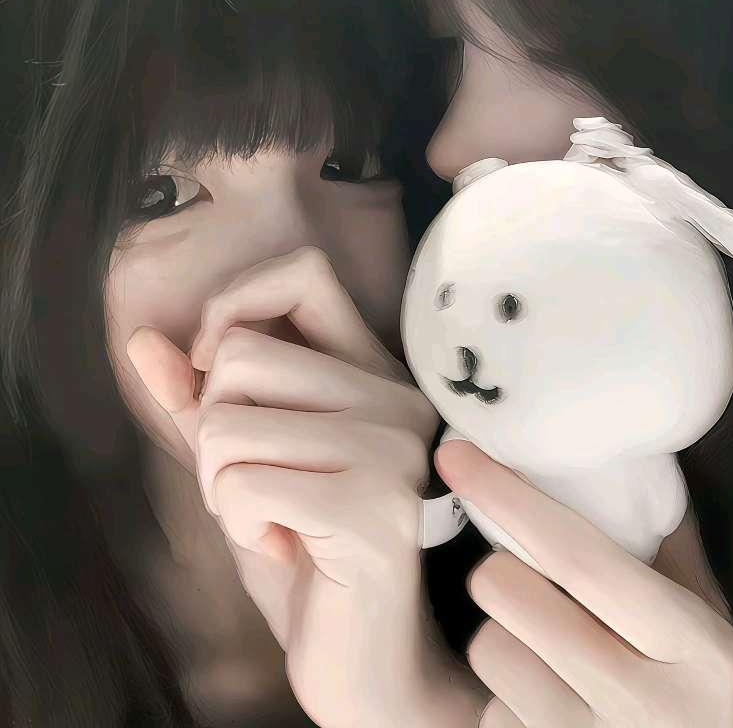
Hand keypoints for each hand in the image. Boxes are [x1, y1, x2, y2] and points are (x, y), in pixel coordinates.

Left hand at [128, 246, 485, 727]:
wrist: (368, 653)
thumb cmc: (308, 550)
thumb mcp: (248, 461)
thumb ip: (199, 400)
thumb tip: (142, 340)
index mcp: (374, 374)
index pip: (303, 274)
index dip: (237, 304)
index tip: (218, 369)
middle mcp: (396, 398)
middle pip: (241, 356)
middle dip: (213, 431)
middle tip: (257, 483)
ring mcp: (392, 449)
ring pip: (229, 423)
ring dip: (223, 486)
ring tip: (277, 519)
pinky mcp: (372, 505)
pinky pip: (242, 483)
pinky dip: (241, 523)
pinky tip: (290, 546)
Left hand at [437, 440, 732, 727]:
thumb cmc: (703, 707)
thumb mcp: (710, 632)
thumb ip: (670, 552)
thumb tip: (629, 465)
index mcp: (694, 646)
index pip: (579, 554)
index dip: (509, 497)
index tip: (457, 455)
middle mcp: (645, 705)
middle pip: (507, 590)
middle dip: (504, 573)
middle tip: (532, 587)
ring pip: (488, 648)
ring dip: (504, 641)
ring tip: (550, 661)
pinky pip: (488, 713)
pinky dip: (505, 703)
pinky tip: (546, 713)